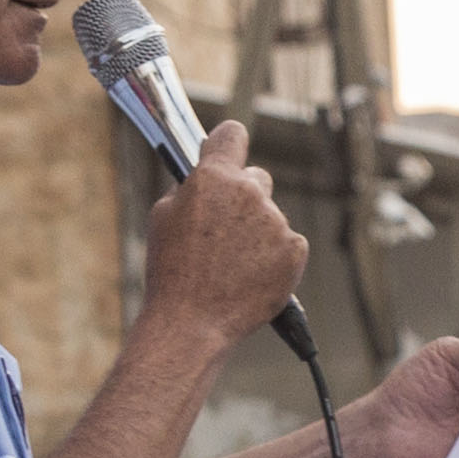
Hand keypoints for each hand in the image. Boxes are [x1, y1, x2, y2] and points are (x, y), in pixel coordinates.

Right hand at [136, 119, 308, 349]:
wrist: (193, 322)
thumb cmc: (171, 272)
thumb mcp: (163, 217)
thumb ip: (190, 188)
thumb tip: (204, 176)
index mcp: (213, 177)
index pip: (232, 135)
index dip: (229, 144)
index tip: (229, 151)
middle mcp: (249, 192)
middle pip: (256, 179)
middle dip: (244, 196)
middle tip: (225, 230)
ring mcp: (275, 221)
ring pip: (271, 217)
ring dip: (258, 232)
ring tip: (233, 265)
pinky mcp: (295, 249)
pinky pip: (288, 244)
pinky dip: (275, 257)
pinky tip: (252, 276)